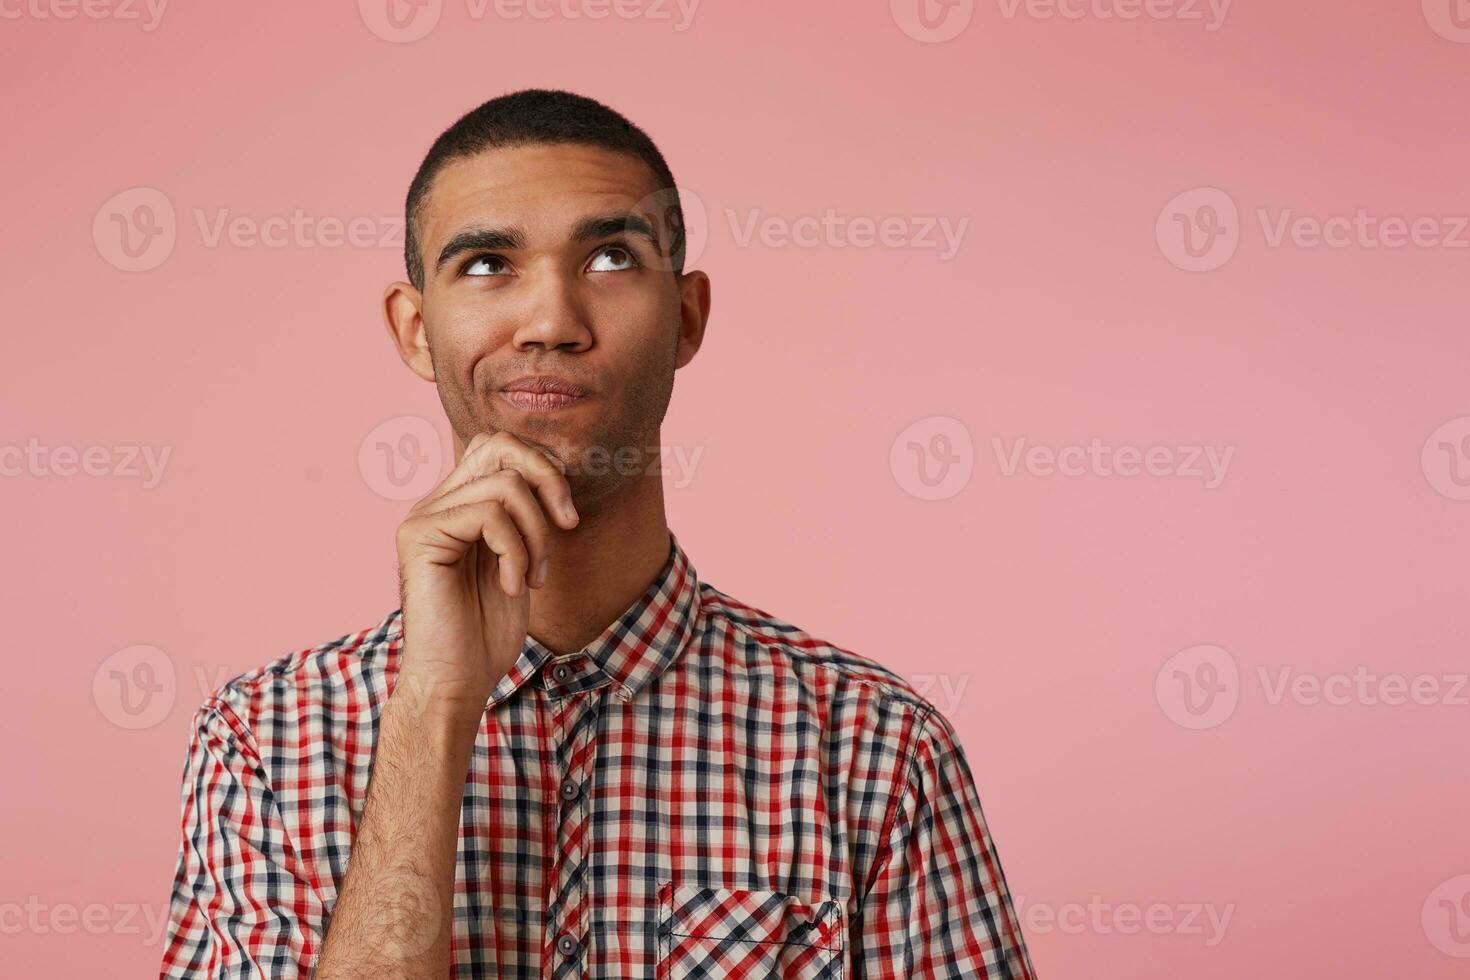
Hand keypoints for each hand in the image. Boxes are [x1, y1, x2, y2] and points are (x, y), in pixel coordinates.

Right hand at [393, 431, 579, 712]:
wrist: (455, 682)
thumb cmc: (486, 632)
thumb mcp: (520, 562)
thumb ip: (525, 518)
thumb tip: (554, 476)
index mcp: (458, 505)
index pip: (500, 448)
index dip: (544, 468)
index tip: (568, 519)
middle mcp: (436, 503)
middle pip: (499, 445)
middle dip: (548, 479)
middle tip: (567, 526)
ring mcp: (423, 517)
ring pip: (504, 485)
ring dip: (536, 534)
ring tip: (533, 576)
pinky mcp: (419, 537)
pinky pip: (488, 515)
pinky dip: (516, 552)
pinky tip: (513, 587)